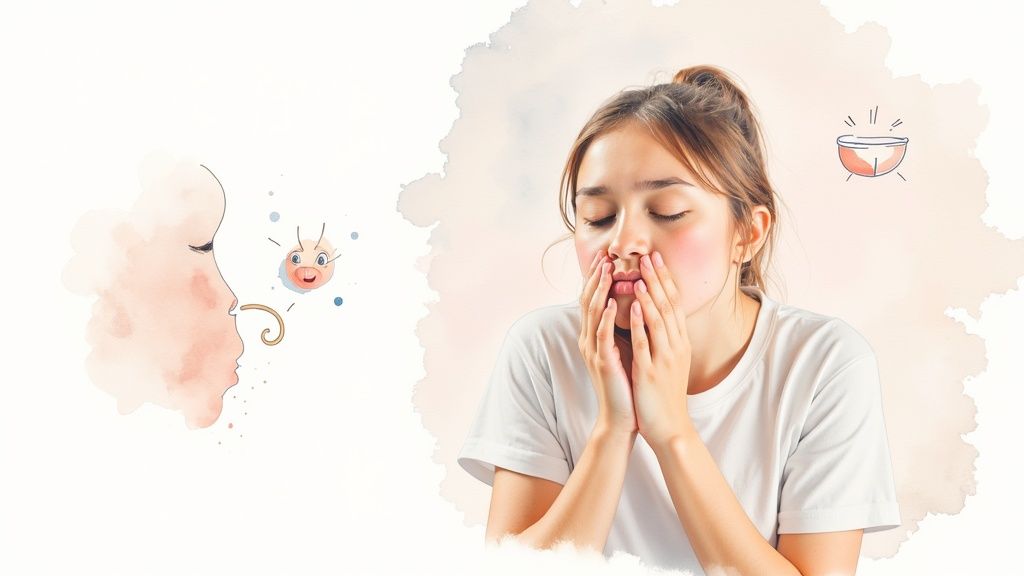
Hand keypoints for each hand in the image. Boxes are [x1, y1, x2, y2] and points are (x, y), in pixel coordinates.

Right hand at [578, 250, 637, 434]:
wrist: (622, 416)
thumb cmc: (626, 383)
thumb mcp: (624, 348)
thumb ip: (623, 327)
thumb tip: (634, 302)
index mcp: (594, 335)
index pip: (593, 299)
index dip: (598, 277)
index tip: (607, 256)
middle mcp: (589, 339)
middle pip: (588, 300)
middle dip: (596, 276)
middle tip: (604, 255)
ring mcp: (593, 350)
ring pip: (592, 313)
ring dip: (599, 290)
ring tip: (608, 270)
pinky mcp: (602, 362)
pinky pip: (601, 335)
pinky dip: (605, 317)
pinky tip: (611, 303)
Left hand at [629, 251, 694, 446]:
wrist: (669, 427)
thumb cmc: (665, 394)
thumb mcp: (670, 361)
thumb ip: (665, 339)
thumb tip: (657, 316)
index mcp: (679, 343)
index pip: (674, 305)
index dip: (666, 281)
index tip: (657, 260)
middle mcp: (676, 346)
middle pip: (669, 306)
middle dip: (659, 280)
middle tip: (649, 256)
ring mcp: (664, 358)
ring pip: (659, 320)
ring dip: (650, 295)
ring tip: (641, 274)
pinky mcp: (650, 372)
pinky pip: (646, 343)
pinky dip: (640, 323)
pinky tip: (634, 306)